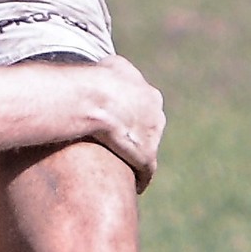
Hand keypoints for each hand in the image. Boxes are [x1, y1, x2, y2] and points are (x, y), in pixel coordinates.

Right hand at [90, 56, 164, 191]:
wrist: (94, 98)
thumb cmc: (95, 81)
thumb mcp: (110, 66)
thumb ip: (115, 71)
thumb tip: (104, 71)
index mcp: (149, 94)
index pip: (142, 106)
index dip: (127, 114)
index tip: (114, 120)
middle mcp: (156, 114)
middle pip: (149, 128)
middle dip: (136, 134)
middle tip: (115, 143)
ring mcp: (152, 137)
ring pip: (148, 149)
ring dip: (137, 156)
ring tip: (121, 165)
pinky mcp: (145, 157)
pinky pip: (146, 171)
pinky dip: (141, 178)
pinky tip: (135, 186)